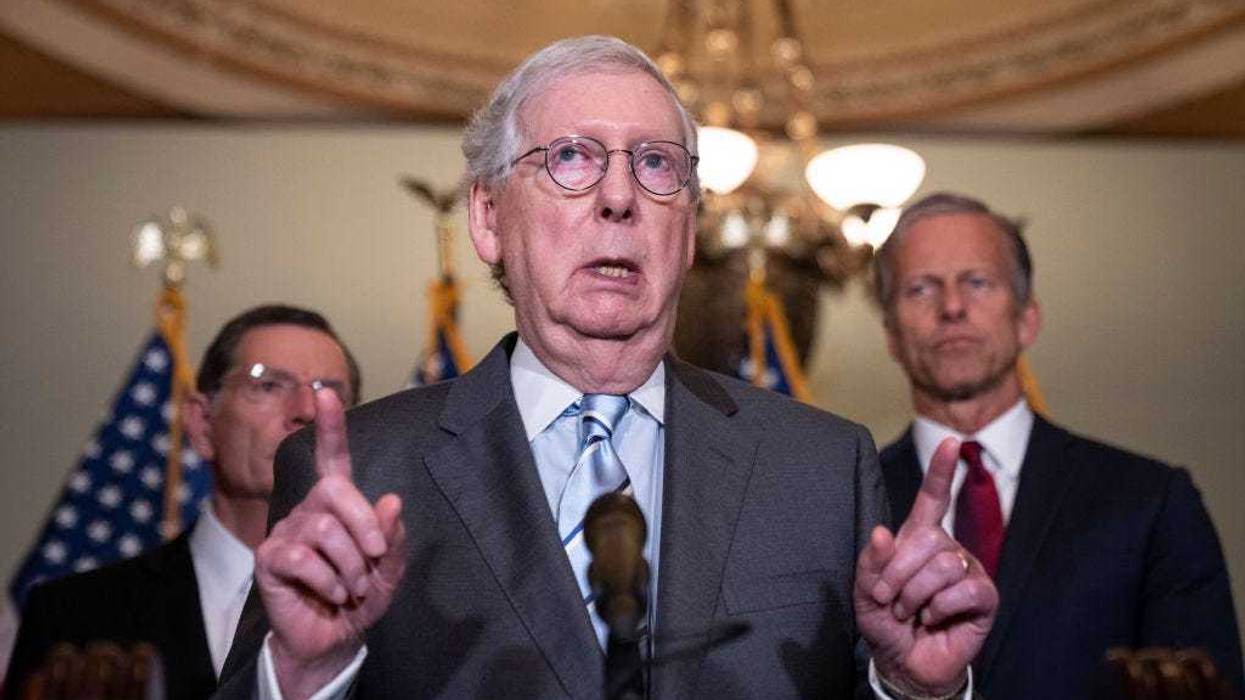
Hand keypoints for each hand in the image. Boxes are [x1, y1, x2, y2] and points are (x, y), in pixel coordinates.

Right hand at [254, 388, 406, 699]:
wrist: (334, 639)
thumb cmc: (362, 597)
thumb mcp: (389, 569)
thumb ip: (393, 537)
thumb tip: (391, 500)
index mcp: (338, 505)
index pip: (333, 458)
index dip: (330, 427)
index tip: (325, 392)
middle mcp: (309, 510)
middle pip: (333, 490)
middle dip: (364, 523)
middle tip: (376, 558)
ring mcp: (286, 532)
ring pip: (323, 528)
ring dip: (349, 565)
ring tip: (353, 587)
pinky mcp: (270, 559)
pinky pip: (302, 558)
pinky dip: (328, 580)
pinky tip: (333, 594)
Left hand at [855, 437, 997, 696]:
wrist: (905, 663)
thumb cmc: (886, 622)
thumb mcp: (866, 593)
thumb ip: (871, 563)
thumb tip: (882, 532)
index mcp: (918, 539)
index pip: (933, 499)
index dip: (942, 471)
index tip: (952, 442)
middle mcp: (947, 549)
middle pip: (928, 540)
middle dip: (898, 574)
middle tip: (889, 600)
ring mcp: (968, 571)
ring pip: (943, 566)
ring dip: (916, 596)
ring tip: (911, 612)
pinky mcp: (984, 597)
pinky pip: (963, 590)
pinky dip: (940, 609)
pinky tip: (935, 619)